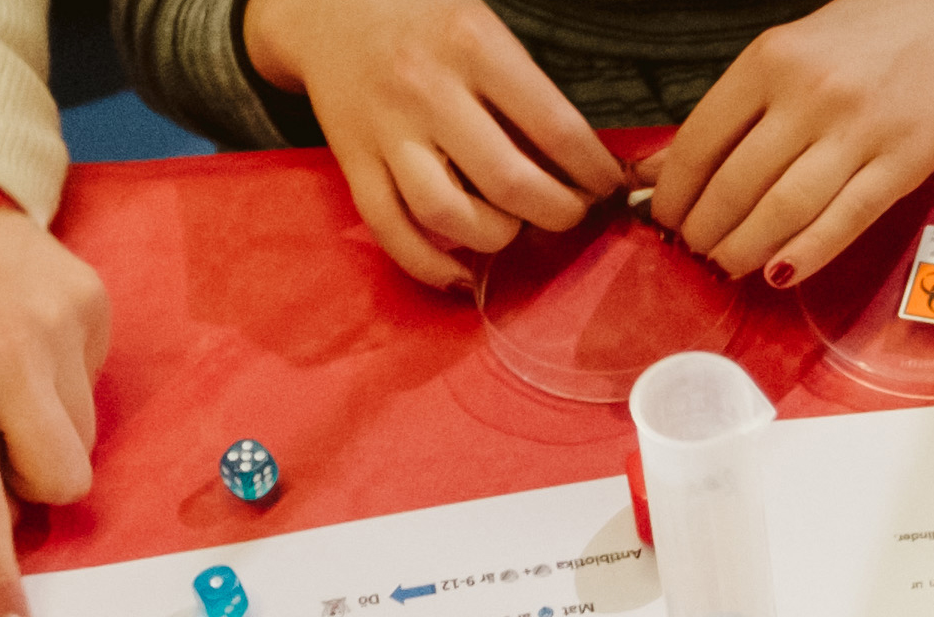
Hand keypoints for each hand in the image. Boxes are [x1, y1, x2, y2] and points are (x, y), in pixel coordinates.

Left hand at [0, 201, 114, 616]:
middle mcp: (12, 359)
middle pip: (64, 481)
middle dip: (39, 486)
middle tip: (1, 449)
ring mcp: (62, 328)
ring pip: (84, 438)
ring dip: (47, 432)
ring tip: (9, 380)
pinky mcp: (93, 305)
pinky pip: (95, 386)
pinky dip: (64, 384)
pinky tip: (29, 344)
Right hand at [250, 0, 617, 287]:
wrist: (326, 7)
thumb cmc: (420, 17)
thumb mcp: (481, 25)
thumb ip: (524, 87)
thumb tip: (580, 161)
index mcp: (472, 47)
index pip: (555, 128)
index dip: (593, 171)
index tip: (606, 184)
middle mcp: (428, 90)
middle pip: (509, 182)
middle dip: (557, 212)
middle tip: (570, 212)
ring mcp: (386, 130)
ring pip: (448, 213)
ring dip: (497, 238)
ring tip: (514, 228)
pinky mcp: (352, 161)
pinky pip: (390, 229)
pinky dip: (428, 264)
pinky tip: (460, 273)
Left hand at [654, 0, 933, 285]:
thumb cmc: (861, 42)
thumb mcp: (783, 55)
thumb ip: (727, 112)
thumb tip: (657, 169)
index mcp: (770, 60)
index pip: (701, 141)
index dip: (674, 192)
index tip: (665, 218)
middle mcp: (811, 94)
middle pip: (737, 184)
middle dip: (706, 229)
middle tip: (697, 249)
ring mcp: (858, 131)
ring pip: (784, 210)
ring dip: (745, 248)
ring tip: (729, 263)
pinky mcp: (900, 164)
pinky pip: (843, 222)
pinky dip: (805, 254)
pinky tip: (780, 271)